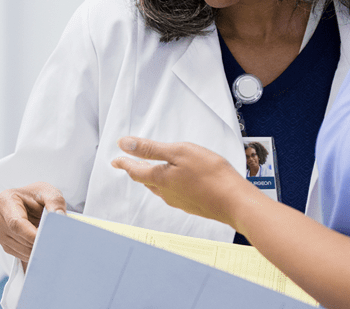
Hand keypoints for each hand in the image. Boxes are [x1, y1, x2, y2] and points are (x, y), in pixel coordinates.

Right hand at [0, 182, 66, 262]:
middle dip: (38, 242)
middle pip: (18, 237)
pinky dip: (33, 252)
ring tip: (53, 243)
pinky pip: (19, 254)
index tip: (49, 239)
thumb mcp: (49, 193)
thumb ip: (56, 202)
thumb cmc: (39, 195)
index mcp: (4, 201)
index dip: (32, 234)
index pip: (17, 223)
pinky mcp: (3, 243)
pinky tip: (44, 246)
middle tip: (56, 244)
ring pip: (20, 249)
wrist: (32, 201)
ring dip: (37, 249)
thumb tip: (59, 216)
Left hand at [111, 136, 254, 228]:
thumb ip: (151, 149)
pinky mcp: (192, 205)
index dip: (124, 163)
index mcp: (160, 178)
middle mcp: (167, 193)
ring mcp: (180, 201)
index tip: (115, 160)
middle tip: (130, 165)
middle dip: (137, 171)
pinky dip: (169, 185)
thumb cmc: (210, 174)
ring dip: (152, 179)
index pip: (135, 171)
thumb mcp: (179, 152)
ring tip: (152, 171)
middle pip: (146, 181)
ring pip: (159, 189)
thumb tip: (124, 144)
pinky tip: (178, 182)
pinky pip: (174, 194)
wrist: (234, 201)